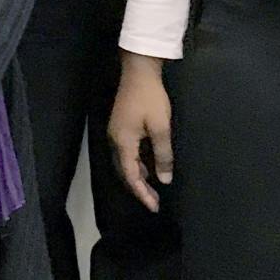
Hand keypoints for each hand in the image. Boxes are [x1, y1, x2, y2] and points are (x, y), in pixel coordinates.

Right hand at [107, 52, 172, 212]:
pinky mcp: (120, 126)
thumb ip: (163, 155)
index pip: (130, 175)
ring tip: (152, 189)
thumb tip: (164, 179)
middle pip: (124, 171)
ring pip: (124, 162)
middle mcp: (115, 140)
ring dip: (138, 177)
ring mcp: (116, 132)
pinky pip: (126, 153)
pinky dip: (136, 164)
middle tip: (154, 202)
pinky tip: (148, 167)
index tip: (154, 207)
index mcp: (123, 142)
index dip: (142, 193)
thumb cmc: (151, 99)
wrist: (139, 71)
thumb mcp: (161, 128)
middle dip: (139, 188)